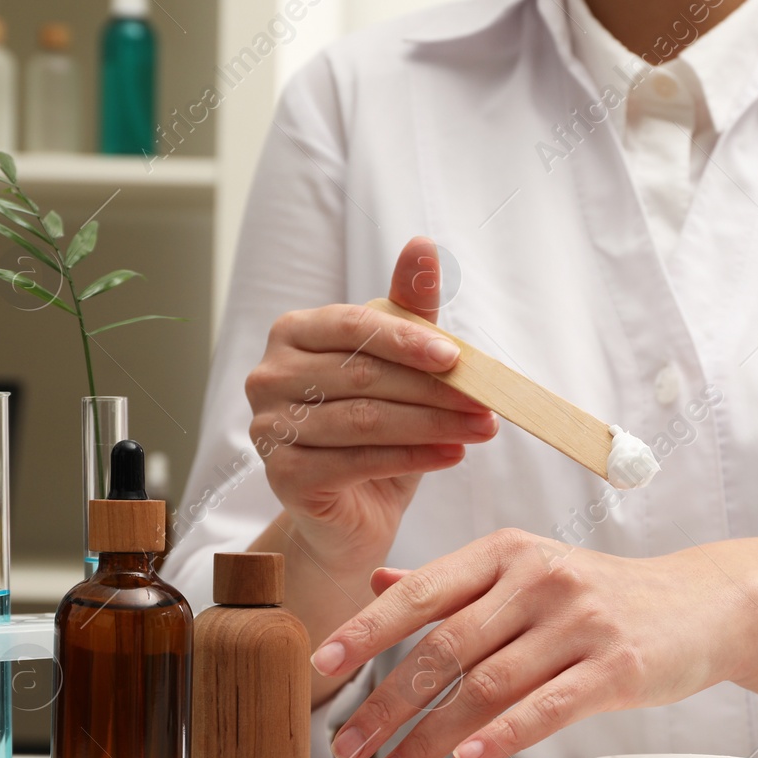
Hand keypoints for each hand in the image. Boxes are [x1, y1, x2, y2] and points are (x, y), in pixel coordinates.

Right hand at [245, 237, 497, 567]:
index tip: (458, 357)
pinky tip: (453, 454)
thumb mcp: (398, 367)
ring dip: (434, 424)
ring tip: (482, 428)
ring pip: (366, 419)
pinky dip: (414, 457)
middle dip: (434, 389)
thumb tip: (423, 246)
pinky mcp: (283, 476)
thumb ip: (407, 310)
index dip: (408, 339)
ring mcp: (269, 428)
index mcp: (293, 334)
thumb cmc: (375, 430)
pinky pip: (359, 460)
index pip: (354, 325)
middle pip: (364, 375)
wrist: (351, 511)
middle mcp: (269, 376)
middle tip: (488, 402)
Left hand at [311, 529, 757, 757]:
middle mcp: (540, 579)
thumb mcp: (528, 570)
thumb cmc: (603, 593)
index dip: (367, 632)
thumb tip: (378, 582)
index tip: (322, 670)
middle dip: (387, 703)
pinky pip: (548, 705)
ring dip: (431, 737)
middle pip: (445, 648)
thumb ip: (454, 582)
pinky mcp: (619, 666)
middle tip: (348, 748)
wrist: (702, 603)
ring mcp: (581, 622)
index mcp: (508, 552)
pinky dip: (501, 735)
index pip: (422, 593)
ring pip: (487, 685)